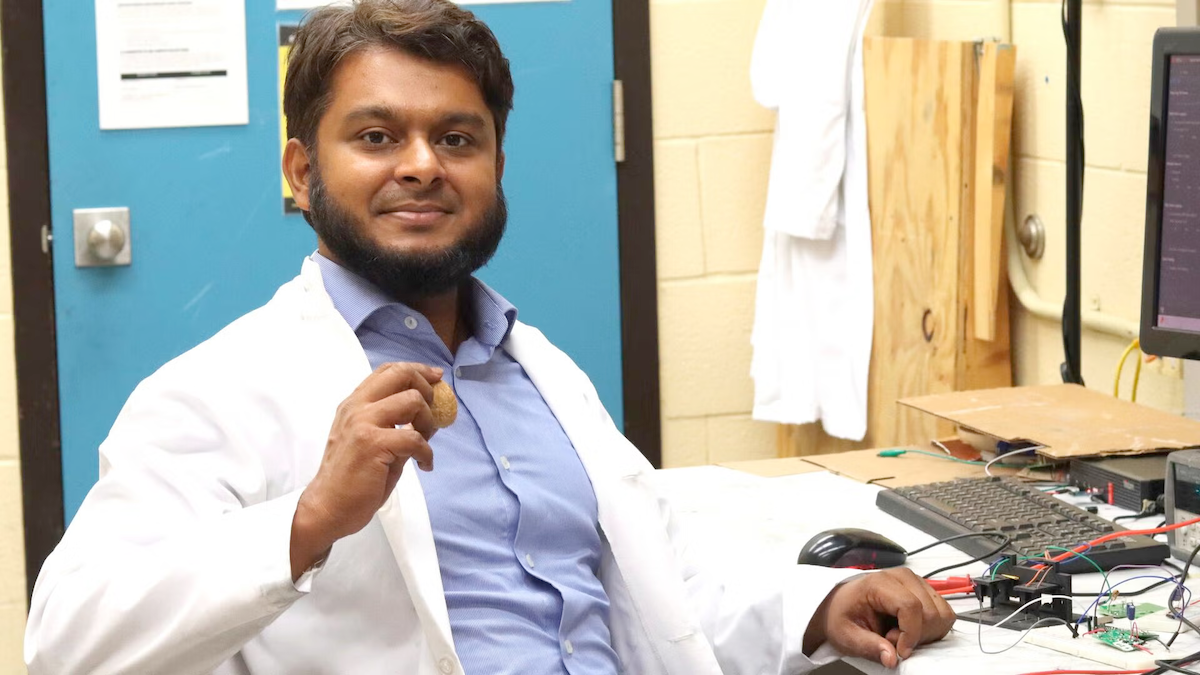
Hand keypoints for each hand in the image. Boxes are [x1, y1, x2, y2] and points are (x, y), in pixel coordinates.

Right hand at [290, 362, 442, 578]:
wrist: (327, 507)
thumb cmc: (351, 478)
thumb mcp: (370, 440)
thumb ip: (392, 423)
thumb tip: (426, 415)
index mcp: (355, 403)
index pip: (388, 370)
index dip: (417, 370)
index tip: (436, 378)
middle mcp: (357, 406)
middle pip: (401, 374)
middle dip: (426, 388)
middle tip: (433, 412)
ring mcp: (363, 422)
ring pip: (412, 401)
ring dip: (428, 422)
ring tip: (424, 443)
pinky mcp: (373, 443)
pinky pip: (415, 438)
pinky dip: (427, 452)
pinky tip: (424, 464)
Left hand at [803, 568, 955, 667]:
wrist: (841, 604)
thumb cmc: (843, 614)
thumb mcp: (846, 635)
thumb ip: (868, 646)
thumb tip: (891, 658)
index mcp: (879, 582)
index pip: (910, 606)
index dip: (910, 634)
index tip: (900, 651)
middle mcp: (902, 577)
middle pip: (930, 612)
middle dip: (915, 635)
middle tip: (891, 639)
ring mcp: (916, 583)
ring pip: (941, 614)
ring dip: (926, 632)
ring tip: (900, 633)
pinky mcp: (925, 592)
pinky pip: (944, 614)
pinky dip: (932, 629)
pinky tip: (910, 629)